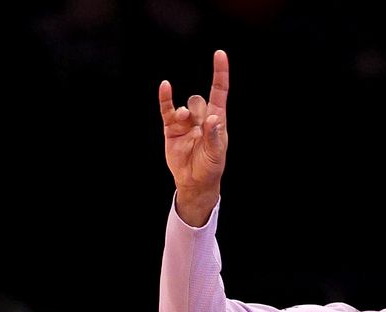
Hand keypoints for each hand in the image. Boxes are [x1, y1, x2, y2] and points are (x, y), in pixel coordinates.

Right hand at [159, 50, 229, 225]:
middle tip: (200, 126)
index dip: (220, 73)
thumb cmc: (209, 167)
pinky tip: (165, 87)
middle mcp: (200, 117)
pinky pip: (167, 110)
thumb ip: (213, 136)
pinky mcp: (171, 129)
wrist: (194, 182)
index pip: (219, 91)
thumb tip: (212, 118)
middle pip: (199, 101)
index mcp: (217, 120)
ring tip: (184, 121)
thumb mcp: (216, 154)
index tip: (219, 54)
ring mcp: (185, 123)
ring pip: (184, 107)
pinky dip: (166, 99)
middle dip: (198, 110)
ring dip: (184, 113)